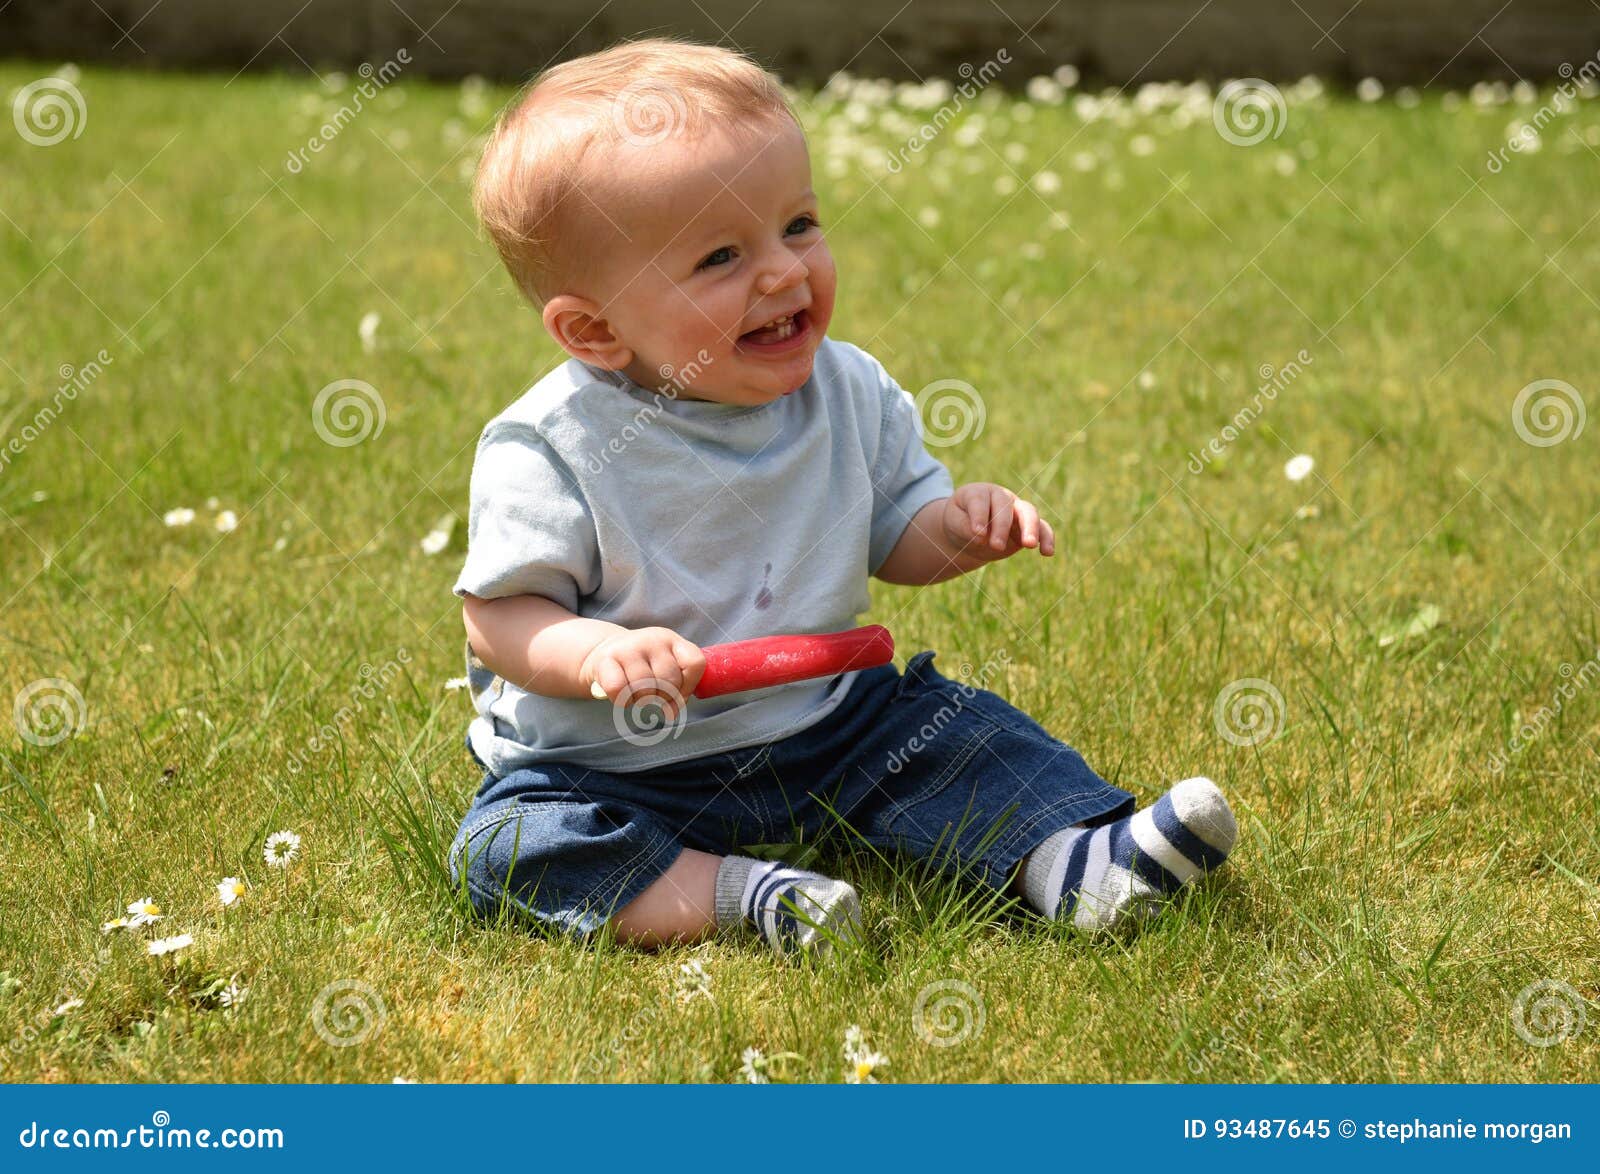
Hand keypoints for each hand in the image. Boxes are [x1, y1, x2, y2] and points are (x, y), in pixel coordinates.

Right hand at [581, 627, 705, 719]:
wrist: (604, 651)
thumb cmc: (641, 665)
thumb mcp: (664, 669)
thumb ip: (677, 690)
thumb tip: (671, 714)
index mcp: (673, 641)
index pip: (695, 663)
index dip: (690, 685)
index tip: (679, 693)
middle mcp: (653, 640)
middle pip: (670, 681)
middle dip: (663, 697)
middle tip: (653, 695)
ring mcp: (629, 647)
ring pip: (645, 688)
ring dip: (642, 700)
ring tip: (636, 693)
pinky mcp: (606, 659)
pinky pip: (619, 689)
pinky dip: (622, 700)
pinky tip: (622, 695)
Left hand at [943, 483, 1055, 560]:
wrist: (969, 530)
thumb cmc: (959, 521)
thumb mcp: (954, 521)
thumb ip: (964, 526)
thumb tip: (981, 535)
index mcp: (979, 493)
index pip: (980, 501)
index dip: (979, 516)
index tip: (977, 534)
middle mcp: (1001, 497)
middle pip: (1006, 506)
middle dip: (1002, 526)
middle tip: (996, 546)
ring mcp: (1017, 510)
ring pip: (1029, 513)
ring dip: (1030, 528)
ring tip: (1029, 545)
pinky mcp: (1027, 526)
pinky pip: (1042, 528)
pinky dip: (1047, 538)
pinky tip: (1048, 552)